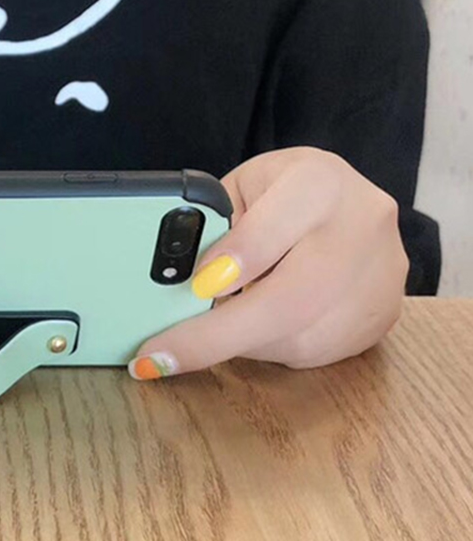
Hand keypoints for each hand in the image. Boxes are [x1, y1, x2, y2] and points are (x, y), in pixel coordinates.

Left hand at [129, 148, 408, 380]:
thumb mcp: (240, 191)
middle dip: (216, 335)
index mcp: (318, 182)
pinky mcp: (381, 316)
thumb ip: (211, 228)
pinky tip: (249, 335)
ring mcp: (379, 276)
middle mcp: (360, 226)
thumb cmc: (279, 197)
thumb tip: (173, 281)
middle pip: (288, 300)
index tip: (195, 289)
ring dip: (236, 346)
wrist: (349, 206)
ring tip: (201, 340)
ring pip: (296, 336)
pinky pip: (312, 352)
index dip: (233, 262)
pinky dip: (265, 349)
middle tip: (159, 358)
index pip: (272, 229)